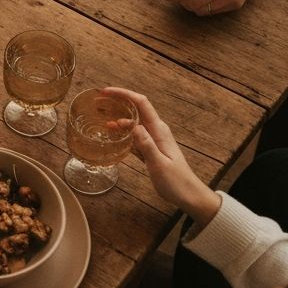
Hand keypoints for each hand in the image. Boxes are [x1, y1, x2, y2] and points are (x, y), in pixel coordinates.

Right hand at [100, 87, 220, 226]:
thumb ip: (146, 145)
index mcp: (159, 131)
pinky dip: (122, 132)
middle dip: (118, 101)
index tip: (106, 92)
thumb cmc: (176, 181)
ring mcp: (154, 139)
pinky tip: (112, 135)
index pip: (141, 103)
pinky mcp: (151, 148)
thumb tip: (133, 126)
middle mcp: (156, 130)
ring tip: (101, 119)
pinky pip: (134, 135)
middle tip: (99, 100)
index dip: (123, 94)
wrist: (188, 195)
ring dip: (118, 117)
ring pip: (134, 122)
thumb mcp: (159, 164)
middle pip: (136, 108)